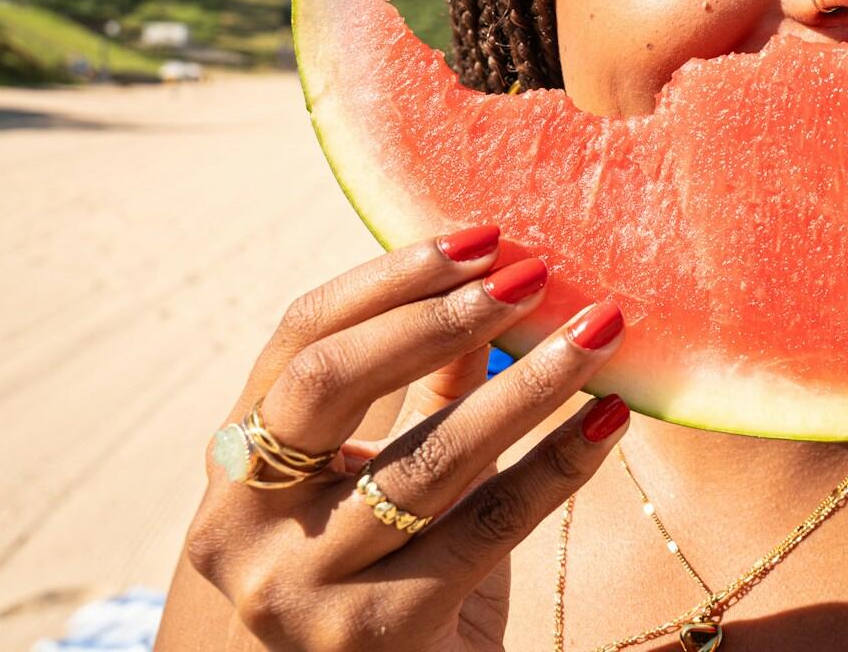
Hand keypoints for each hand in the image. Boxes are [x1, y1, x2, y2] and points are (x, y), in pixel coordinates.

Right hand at [181, 227, 629, 650]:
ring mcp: (299, 588)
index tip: (483, 236)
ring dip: (527, 383)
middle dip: (441, 315)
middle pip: (333, 381)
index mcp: (237, 467)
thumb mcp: (383, 477)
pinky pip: (486, 525)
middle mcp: (243, 526)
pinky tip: (610, 419)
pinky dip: (557, 465)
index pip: (300, 337)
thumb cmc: (381, 580)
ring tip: (599, 330)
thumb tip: (493, 277)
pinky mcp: (375, 635)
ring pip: (427, 457)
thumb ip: (425, 389)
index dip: (391, 277)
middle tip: (536, 273)